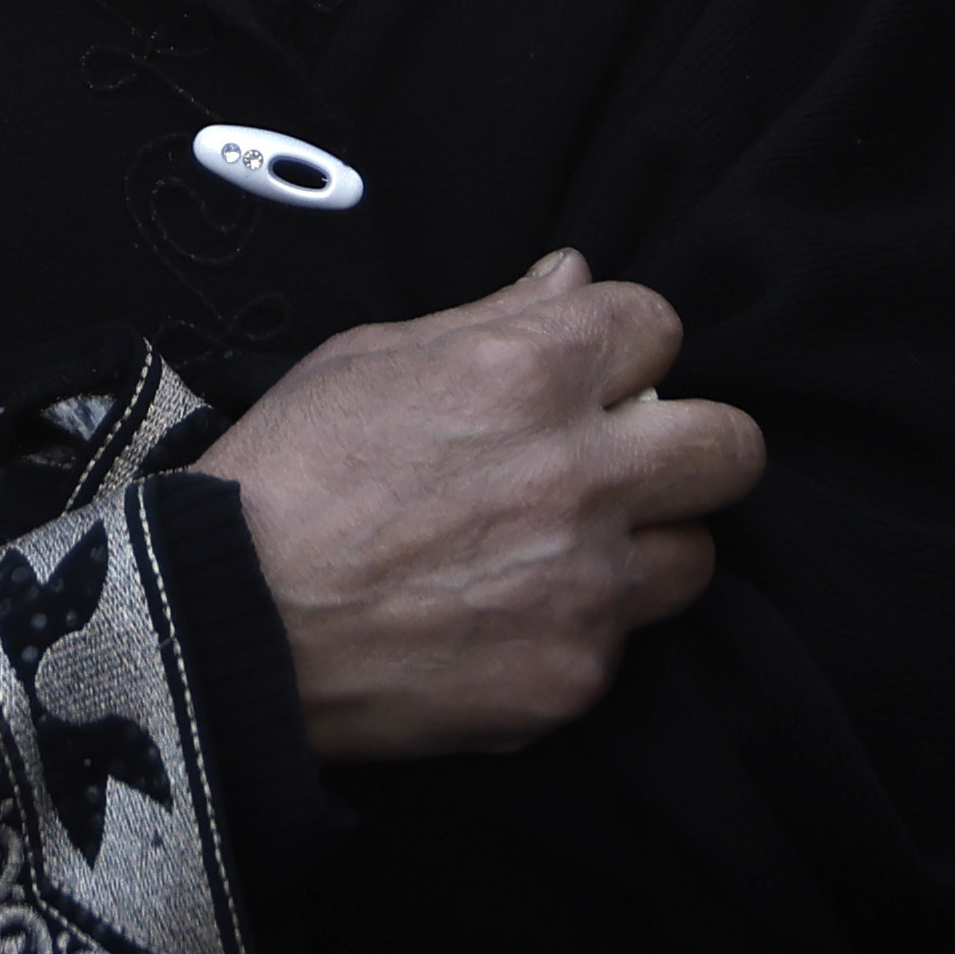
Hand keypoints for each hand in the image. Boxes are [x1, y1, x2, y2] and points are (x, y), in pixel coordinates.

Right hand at [199, 254, 762, 762]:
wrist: (224, 625)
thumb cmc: (283, 477)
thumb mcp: (367, 359)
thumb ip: (492, 316)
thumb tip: (572, 278)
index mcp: (529, 371)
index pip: (659, 328)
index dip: (620, 348)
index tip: (588, 377)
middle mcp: (578, 474)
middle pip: (730, 448)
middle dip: (686, 445)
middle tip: (623, 466)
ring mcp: (583, 584)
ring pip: (693, 557)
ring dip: (641, 550)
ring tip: (558, 556)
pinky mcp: (570, 675)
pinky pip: (619, 645)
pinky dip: (571, 632)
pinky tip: (497, 622)